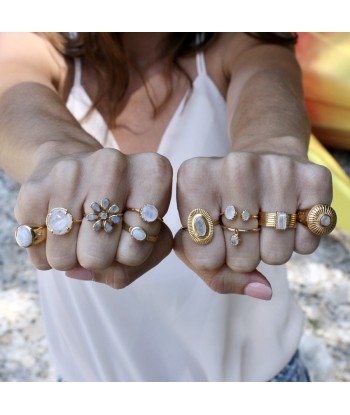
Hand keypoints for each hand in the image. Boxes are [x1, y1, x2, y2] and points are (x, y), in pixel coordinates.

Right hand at [15, 148, 172, 287]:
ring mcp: (70, 172)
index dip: (133, 251)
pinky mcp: (34, 187)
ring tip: (79, 231)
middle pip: (99, 258)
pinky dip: (46, 255)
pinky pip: (38, 255)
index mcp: (154, 172)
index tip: (130, 228)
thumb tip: (81, 271)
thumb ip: (129, 268)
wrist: (73, 164)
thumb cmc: (120, 210)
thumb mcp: (146, 239)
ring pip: (64, 260)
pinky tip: (57, 229)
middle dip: (99, 258)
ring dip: (71, 259)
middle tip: (101, 234)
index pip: (138, 249)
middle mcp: (113, 164)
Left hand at [174, 151, 331, 298]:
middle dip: (243, 256)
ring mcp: (277, 168)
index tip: (216, 236)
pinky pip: (307, 243)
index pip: (205, 257)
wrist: (265, 158)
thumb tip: (262, 290)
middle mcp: (235, 165)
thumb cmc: (224, 204)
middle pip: (241, 258)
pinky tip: (289, 216)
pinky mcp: (314, 178)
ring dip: (271, 249)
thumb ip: (216, 274)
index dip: (214, 258)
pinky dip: (299, 241)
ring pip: (276, 254)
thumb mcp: (202, 237)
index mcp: (195, 177)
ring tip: (265, 221)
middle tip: (244, 228)